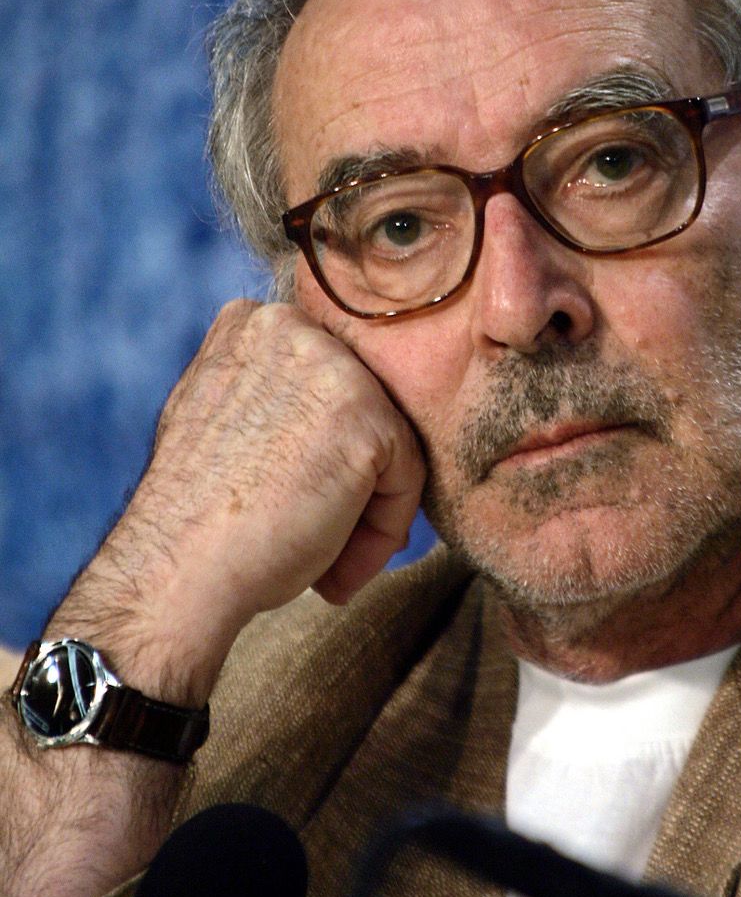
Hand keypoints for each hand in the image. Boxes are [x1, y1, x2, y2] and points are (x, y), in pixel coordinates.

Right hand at [73, 299, 424, 700]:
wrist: (176, 571)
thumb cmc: (195, 519)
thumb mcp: (218, 418)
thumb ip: (266, 392)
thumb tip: (319, 415)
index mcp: (253, 323)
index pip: (330, 382)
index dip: (322, 452)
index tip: (294, 506)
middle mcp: (292, 327)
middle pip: (365, 407)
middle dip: (351, 482)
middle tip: (317, 545)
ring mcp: (332, 367)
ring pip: (390, 443)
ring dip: (366, 515)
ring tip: (325, 568)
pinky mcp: (366, 417)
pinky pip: (407, 479)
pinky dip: (381, 534)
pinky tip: (333, 574)